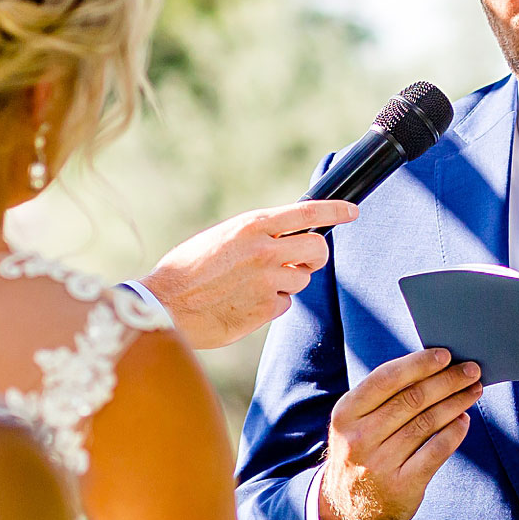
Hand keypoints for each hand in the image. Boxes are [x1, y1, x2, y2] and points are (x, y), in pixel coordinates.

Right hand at [138, 200, 358, 348]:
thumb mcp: (222, 237)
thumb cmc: (189, 270)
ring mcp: (267, 280)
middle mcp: (265, 250)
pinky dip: (270, 304)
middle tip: (301, 262)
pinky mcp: (265, 309)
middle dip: (314, 257)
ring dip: (285, 283)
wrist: (165, 304)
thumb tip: (286, 239)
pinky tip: (244, 303)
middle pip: (317, 249)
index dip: (335, 210)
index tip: (352, 211)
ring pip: (300, 280)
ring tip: (251, 285)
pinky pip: (284, 304)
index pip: (307, 212)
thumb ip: (256, 235)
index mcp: (252, 225)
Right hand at [319, 349, 482, 519]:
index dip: (419, 364)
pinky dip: (454, 432)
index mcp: (346, 414)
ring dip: (456, 402)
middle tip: (471, 370)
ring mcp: (381, 464)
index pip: (386, 379)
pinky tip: (464, 420)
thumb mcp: (355, 422)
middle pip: (413, 399)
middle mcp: (360, 439)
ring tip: (473, 391)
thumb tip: (432, 366)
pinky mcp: (403, 486)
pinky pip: (437, 451)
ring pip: (428, 422)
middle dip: (447, 380)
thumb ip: (383, 396)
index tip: (445, 355)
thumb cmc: (361, 451)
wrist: (346, 508)